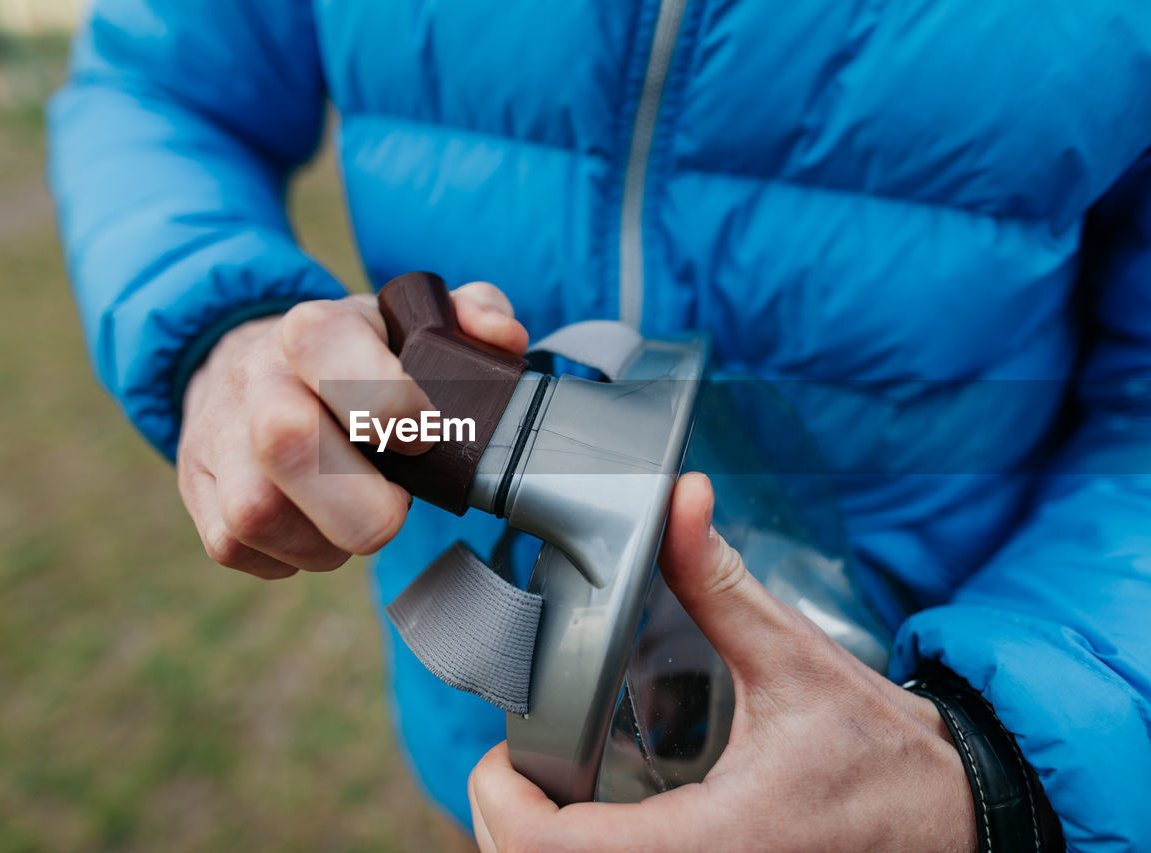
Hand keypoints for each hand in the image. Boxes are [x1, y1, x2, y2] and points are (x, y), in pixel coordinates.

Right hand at [177, 283, 527, 578]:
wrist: (244, 366)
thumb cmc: (348, 356)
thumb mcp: (409, 317)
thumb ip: (472, 312)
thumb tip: (500, 338)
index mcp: (310, 329)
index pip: (330, 348)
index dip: (388, 401)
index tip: (424, 435)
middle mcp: (254, 379)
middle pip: (285, 441)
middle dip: (361, 498)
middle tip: (397, 502)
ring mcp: (218, 440)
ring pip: (258, 513)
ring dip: (327, 537)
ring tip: (359, 512)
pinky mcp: (200, 496)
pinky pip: (239, 546)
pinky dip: (292, 555)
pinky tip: (318, 528)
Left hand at [469, 473, 975, 851]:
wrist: (955, 819)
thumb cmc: (884, 752)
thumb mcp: (797, 660)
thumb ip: (722, 583)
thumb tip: (680, 500)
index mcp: (715, 838)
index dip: (502, 803)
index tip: (498, 753)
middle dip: (506, 824)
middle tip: (513, 761)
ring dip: (537, 846)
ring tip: (541, 787)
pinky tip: (585, 819)